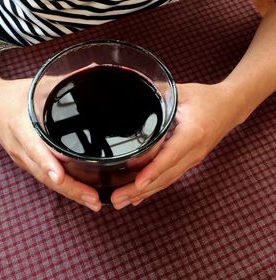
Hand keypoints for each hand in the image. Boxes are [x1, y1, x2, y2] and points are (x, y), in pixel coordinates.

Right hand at [0, 78, 101, 211]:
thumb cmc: (13, 95)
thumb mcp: (36, 85)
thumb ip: (64, 80)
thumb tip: (94, 69)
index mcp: (20, 127)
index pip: (34, 147)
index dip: (47, 162)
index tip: (60, 177)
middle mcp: (19, 148)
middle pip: (43, 173)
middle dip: (69, 189)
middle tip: (93, 200)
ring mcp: (21, 158)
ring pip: (45, 180)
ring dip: (69, 194)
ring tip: (92, 202)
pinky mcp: (24, 163)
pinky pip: (43, 178)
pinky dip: (62, 189)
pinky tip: (79, 195)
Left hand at [111, 82, 246, 208]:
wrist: (230, 107)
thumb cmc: (205, 99)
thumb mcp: (181, 91)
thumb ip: (158, 92)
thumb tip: (132, 89)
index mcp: (192, 133)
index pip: (171, 155)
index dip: (154, 170)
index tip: (138, 182)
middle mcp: (193, 152)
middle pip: (165, 176)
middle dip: (139, 190)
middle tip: (116, 200)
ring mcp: (192, 160)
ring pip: (166, 181)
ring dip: (143, 194)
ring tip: (121, 203)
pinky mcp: (188, 162)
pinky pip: (169, 178)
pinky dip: (152, 188)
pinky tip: (137, 197)